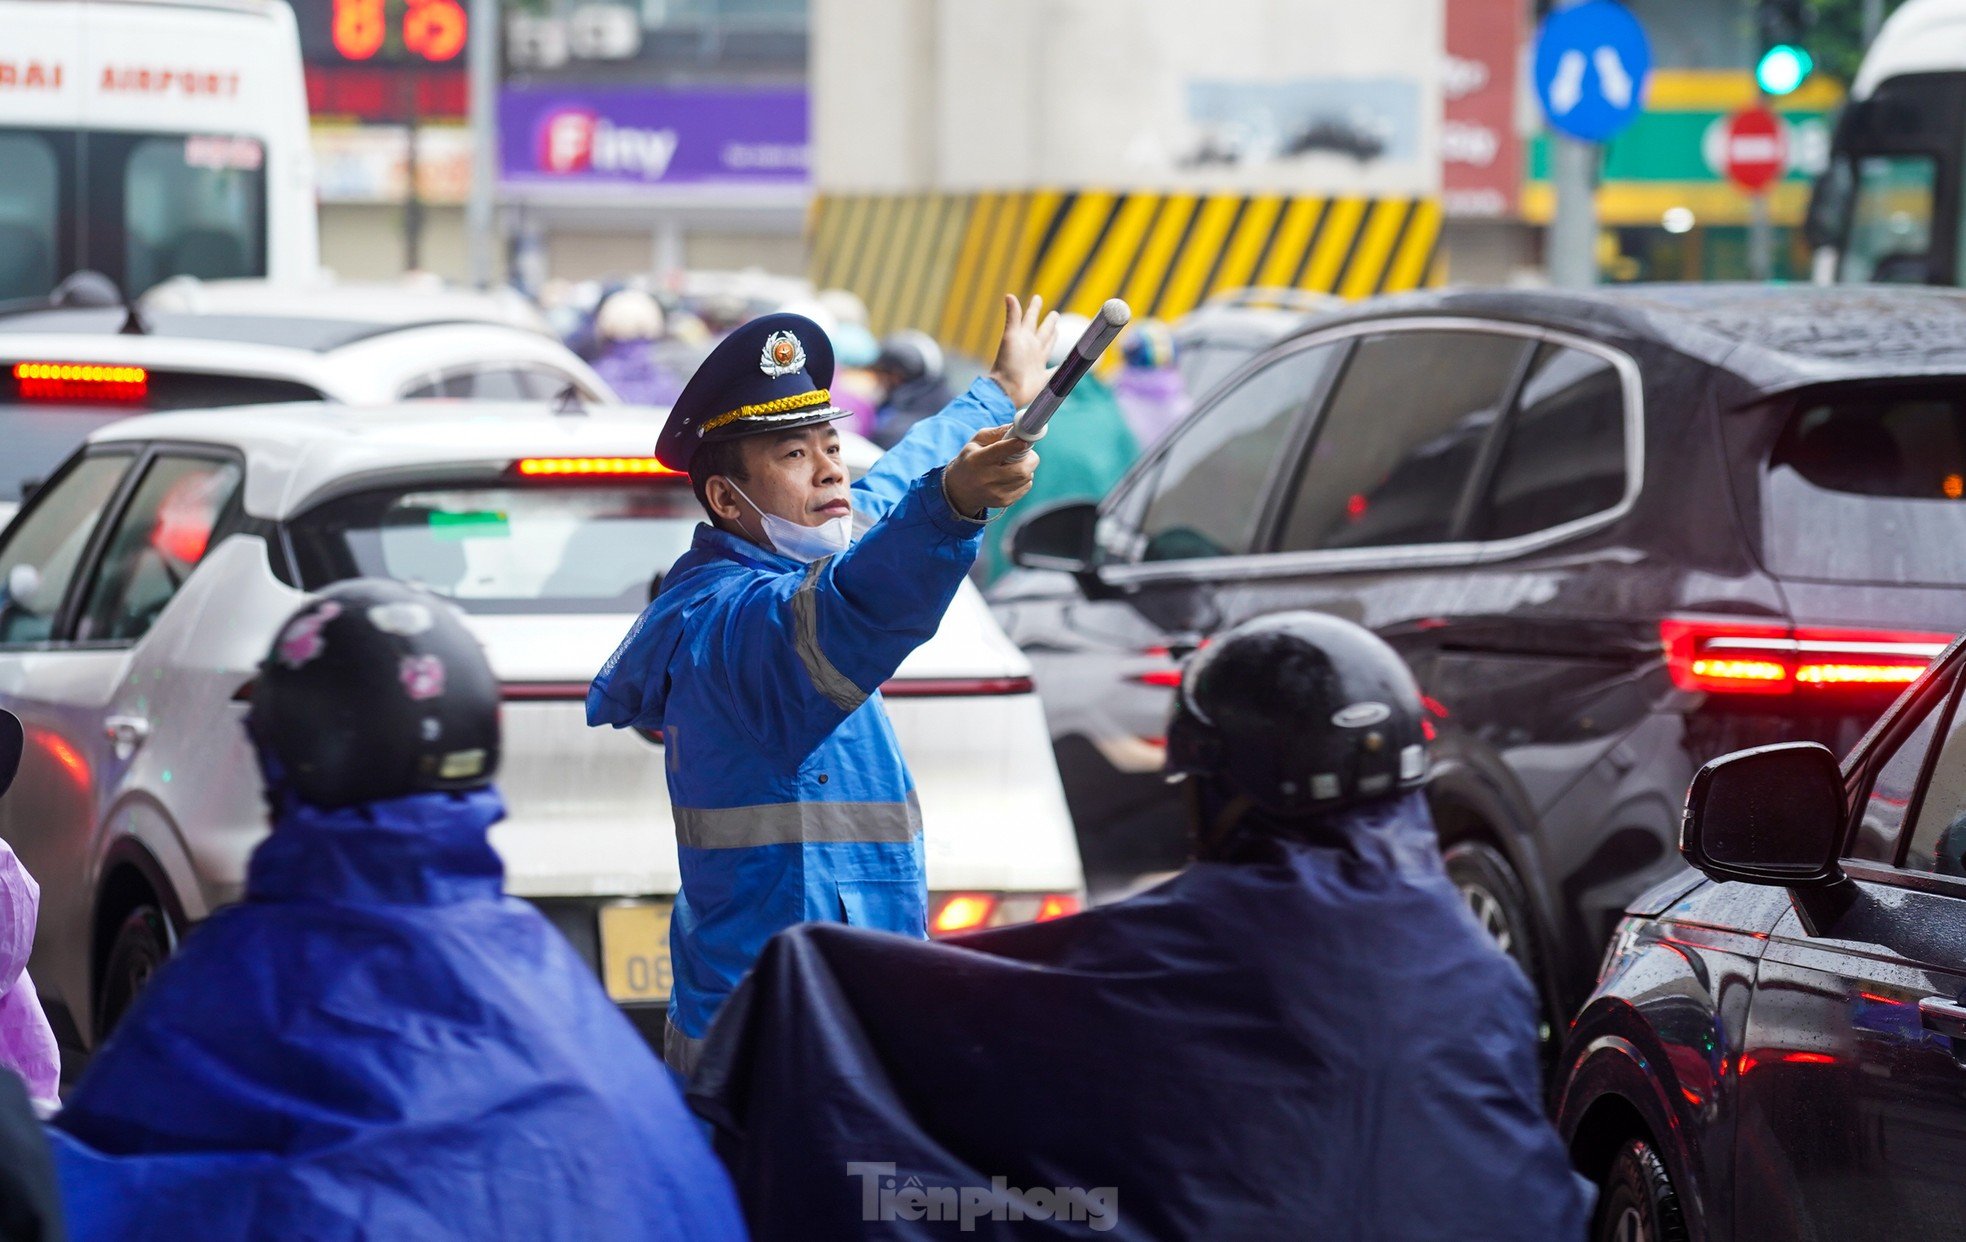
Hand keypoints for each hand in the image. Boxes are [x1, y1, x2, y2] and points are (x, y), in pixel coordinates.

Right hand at [943, 425, 1037, 516]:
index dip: (1016, 445)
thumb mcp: (977, 442)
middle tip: (1025, 452)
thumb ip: (997, 433)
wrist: (960, 490)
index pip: (1000, 451)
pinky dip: (1024, 479)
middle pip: (1021, 470)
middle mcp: (986, 479)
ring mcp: (996, 493)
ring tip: (1016, 464)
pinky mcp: (1004, 502)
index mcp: (977, 460)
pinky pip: (1025, 487)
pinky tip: (1012, 476)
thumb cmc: (971, 460)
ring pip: (1026, 478)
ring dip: (1027, 468)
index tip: (1024, 440)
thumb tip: (1018, 427)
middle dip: (1030, 458)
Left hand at [988, 293, 1060, 408]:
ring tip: (1056, 331)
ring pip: (1048, 347)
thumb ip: (1013, 317)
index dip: (1034, 308)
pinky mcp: (1043, 378)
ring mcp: (1037, 363)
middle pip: (1043, 331)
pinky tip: (1067, 364)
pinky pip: (1056, 370)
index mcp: (1024, 337)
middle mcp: (1031, 349)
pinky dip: (1063, 367)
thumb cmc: (1007, 364)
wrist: (1007, 391)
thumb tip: (1009, 295)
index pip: (1030, 318)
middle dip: (1049, 322)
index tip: (1037, 297)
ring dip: (1053, 339)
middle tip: (1054, 314)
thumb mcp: (1010, 337)